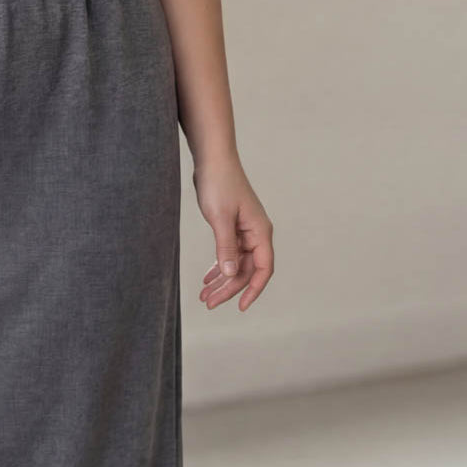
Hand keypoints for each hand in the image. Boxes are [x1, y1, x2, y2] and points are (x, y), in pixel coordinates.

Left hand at [192, 154, 273, 311]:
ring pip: (236, 263)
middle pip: (246, 269)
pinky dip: (219, 266)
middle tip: (208, 303)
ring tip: (204, 295)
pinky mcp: (233, 226)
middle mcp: (256, 233)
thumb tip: (232, 274)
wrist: (212, 159)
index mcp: (260, 231)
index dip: (253, 290)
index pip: (263, 269)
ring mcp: (244, 230)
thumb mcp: (220, 218)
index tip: (240, 306)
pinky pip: (230, 253)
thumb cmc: (219, 184)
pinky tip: (208, 278)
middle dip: (229, 288)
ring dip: (222, 280)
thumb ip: (226, 247)